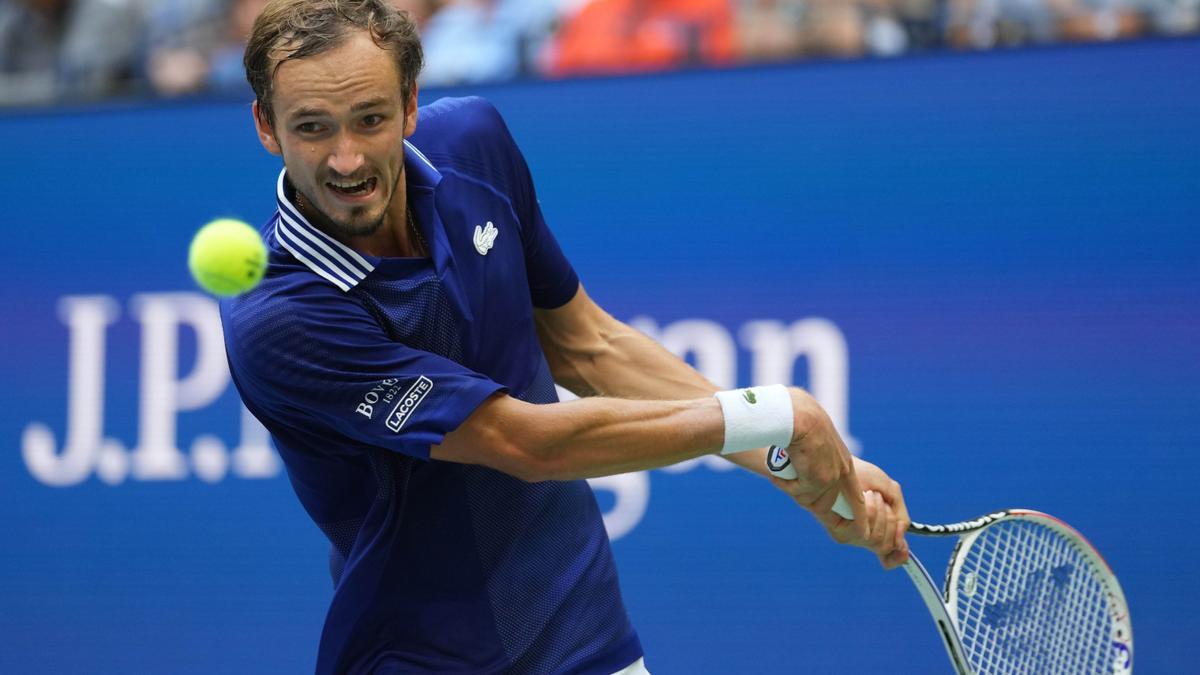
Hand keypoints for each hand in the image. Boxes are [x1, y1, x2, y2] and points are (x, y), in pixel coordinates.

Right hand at [767, 388, 868, 540]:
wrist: (800, 418)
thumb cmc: (803, 426)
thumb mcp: (818, 446)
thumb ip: (820, 464)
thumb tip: (811, 482)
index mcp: (844, 465)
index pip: (855, 497)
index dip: (860, 515)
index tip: (865, 532)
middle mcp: (841, 475)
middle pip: (825, 505)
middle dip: (805, 496)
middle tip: (792, 482)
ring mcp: (831, 479)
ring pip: (808, 500)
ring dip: (793, 487)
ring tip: (787, 468)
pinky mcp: (818, 481)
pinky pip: (797, 492)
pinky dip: (786, 483)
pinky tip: (784, 468)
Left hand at [814, 458, 910, 568]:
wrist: (844, 463)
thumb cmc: (865, 477)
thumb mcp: (891, 493)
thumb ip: (901, 516)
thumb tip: (901, 539)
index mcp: (876, 531)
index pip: (889, 557)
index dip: (898, 557)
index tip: (902, 549)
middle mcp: (862, 537)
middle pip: (886, 546)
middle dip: (891, 520)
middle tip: (881, 499)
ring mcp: (850, 536)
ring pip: (877, 539)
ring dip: (881, 512)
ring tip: (871, 494)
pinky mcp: (838, 531)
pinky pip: (864, 532)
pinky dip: (871, 511)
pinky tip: (866, 497)